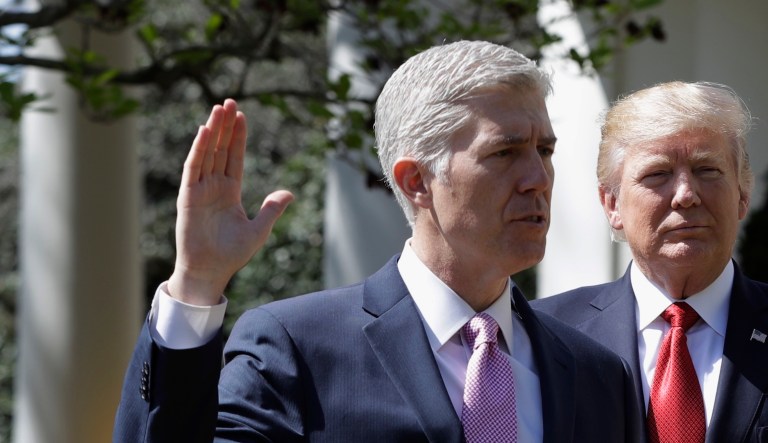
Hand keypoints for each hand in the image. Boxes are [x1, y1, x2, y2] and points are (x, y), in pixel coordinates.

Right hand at [167, 99, 293, 304]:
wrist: (210, 271)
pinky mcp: (188, 197)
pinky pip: (193, 169)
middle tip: (230, 101)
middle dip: (225, 126)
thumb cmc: (232, 254)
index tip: (242, 115)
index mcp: (230, 191)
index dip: (238, 137)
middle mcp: (214, 186)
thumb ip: (272, 209)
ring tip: (219, 108)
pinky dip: (198, 150)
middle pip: (220, 149)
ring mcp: (200, 190)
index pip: (234, 157)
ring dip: (212, 131)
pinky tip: (204, 132)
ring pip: (207, 153)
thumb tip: (290, 193)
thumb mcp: (259, 229)